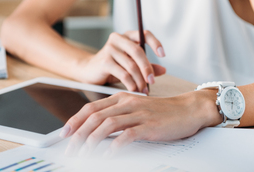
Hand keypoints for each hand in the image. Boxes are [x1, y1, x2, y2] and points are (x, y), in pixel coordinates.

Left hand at [59, 90, 221, 156]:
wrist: (188, 109)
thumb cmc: (162, 112)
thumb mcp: (136, 109)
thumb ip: (118, 116)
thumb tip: (97, 131)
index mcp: (121, 98)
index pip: (91, 108)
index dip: (75, 120)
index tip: (65, 133)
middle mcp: (127, 103)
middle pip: (95, 117)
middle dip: (79, 134)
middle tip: (70, 149)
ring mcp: (138, 114)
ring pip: (107, 125)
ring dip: (92, 141)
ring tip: (84, 154)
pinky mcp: (149, 126)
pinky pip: (127, 135)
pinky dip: (115, 146)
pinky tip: (109, 155)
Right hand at [78, 30, 165, 93]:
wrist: (88, 71)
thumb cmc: (112, 67)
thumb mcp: (130, 65)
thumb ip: (146, 66)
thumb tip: (164, 70)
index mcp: (126, 36)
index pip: (144, 34)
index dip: (155, 43)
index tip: (163, 55)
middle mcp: (118, 39)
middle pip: (138, 51)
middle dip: (147, 68)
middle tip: (152, 81)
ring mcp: (110, 49)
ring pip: (131, 65)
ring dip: (140, 80)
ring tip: (144, 90)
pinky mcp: (104, 61)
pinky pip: (123, 74)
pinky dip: (131, 84)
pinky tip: (134, 90)